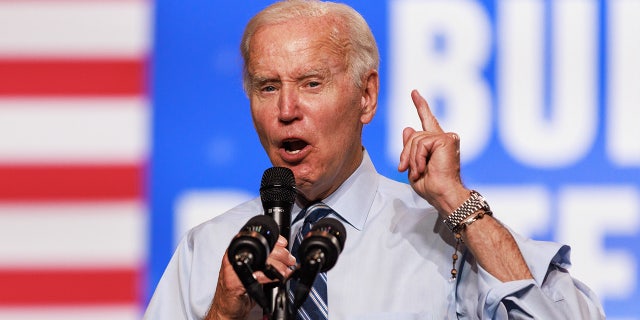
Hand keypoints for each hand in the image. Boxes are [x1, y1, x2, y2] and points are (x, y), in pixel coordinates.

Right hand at [207, 236, 295, 319]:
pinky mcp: (233, 283)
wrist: (227, 306)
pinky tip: (275, 279)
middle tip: (289, 260)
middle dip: (280, 254)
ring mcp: (232, 269)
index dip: (273, 240)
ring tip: (284, 271)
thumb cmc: (239, 287)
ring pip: (260, 262)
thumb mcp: (253, 269)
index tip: (284, 244)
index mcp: (237, 250)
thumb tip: (283, 254)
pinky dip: (268, 277)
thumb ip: (264, 260)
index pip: (257, 239)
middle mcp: (234, 257)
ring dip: (277, 266)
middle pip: (261, 249)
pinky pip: (255, 277)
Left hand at [398, 90, 468, 215]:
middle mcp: (444, 138)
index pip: (428, 120)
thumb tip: (408, 127)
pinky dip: (418, 158)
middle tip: (405, 169)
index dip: (421, 106)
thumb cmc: (431, 186)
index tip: (415, 93)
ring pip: (415, 139)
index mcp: (437, 144)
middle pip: (413, 135)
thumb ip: (411, 147)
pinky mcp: (446, 139)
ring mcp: (446, 137)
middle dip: (406, 153)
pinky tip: (424, 167)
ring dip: (412, 159)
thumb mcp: (414, 165)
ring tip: (419, 171)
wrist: (443, 195)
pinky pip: (420, 144)